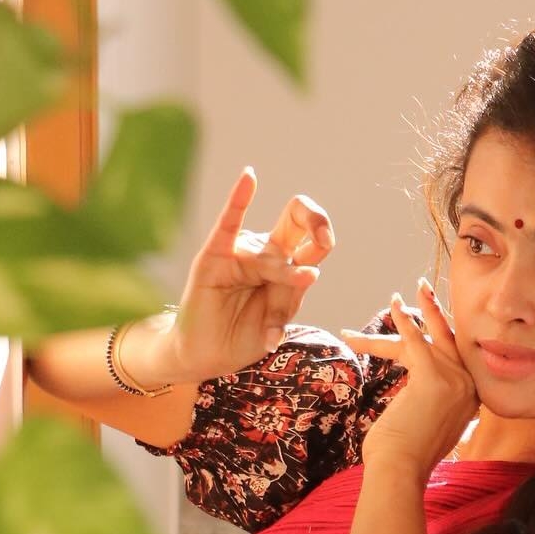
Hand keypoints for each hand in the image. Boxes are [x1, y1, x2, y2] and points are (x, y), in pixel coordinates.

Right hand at [163, 167, 335, 382]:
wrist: (209, 356)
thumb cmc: (244, 338)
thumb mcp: (275, 322)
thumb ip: (289, 297)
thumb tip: (309, 272)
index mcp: (286, 268)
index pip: (310, 241)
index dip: (321, 235)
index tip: (325, 243)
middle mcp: (266, 255)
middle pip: (294, 223)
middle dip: (314, 221)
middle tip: (323, 238)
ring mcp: (241, 254)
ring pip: (270, 257)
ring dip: (277, 284)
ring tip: (272, 324)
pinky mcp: (216, 256)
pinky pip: (229, 224)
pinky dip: (239, 200)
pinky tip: (249, 177)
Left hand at [340, 281, 477, 480]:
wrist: (400, 471)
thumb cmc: (404, 458)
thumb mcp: (428, 429)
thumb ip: (434, 412)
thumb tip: (422, 408)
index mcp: (471, 401)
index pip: (455, 361)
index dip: (438, 340)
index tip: (427, 323)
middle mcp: (469, 390)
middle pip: (448, 344)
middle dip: (436, 315)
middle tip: (423, 289)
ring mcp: (455, 383)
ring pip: (431, 339)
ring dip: (417, 312)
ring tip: (403, 293)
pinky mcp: (433, 379)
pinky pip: (416, 341)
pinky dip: (404, 321)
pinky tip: (395, 304)